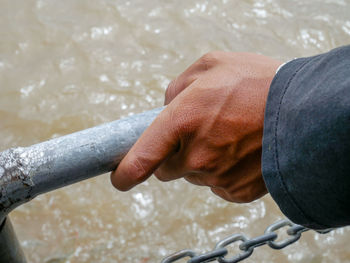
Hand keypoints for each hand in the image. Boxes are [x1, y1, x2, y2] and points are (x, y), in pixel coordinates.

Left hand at [111, 51, 281, 202]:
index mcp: (182, 121)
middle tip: (199, 132)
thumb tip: (166, 108)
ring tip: (229, 135)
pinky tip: (242, 151)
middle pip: (168, 168)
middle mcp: (197, 155)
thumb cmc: (256, 82)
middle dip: (175, 154)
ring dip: (203, 160)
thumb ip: (177, 87)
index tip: (120, 178)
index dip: (126, 172)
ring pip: (195, 175)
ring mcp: (218, 177)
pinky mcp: (236, 192)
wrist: (304, 109)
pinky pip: (217, 184)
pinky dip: (223, 171)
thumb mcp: (210, 66)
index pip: (141, 158)